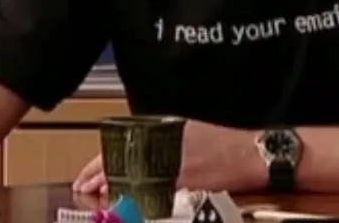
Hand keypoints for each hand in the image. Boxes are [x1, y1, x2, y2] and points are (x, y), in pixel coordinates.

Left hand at [73, 121, 267, 194]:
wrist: (254, 153)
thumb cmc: (226, 142)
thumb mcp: (190, 131)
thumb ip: (163, 141)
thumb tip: (141, 153)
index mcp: (164, 131)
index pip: (121, 147)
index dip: (98, 163)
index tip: (86, 175)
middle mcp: (165, 147)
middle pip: (123, 165)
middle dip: (99, 179)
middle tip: (84, 189)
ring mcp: (174, 167)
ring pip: (134, 181)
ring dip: (115, 192)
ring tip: (100, 199)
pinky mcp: (187, 186)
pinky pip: (156, 197)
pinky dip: (140, 203)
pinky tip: (129, 207)